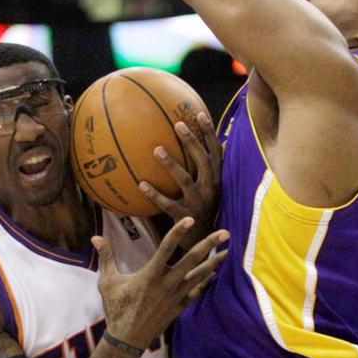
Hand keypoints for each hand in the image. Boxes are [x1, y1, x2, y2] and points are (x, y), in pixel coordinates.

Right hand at [91, 217, 227, 349]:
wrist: (127, 339)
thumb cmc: (117, 308)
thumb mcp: (107, 282)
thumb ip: (106, 257)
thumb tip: (95, 236)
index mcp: (151, 274)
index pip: (167, 247)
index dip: (179, 231)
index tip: (191, 219)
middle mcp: (167, 282)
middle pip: (192, 259)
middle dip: (209, 245)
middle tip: (225, 232)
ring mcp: (176, 295)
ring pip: (200, 275)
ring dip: (215, 263)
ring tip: (228, 252)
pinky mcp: (179, 306)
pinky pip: (196, 292)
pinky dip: (205, 283)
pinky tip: (214, 275)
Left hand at [139, 112, 221, 248]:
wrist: (204, 243)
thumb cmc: (203, 210)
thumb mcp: (211, 189)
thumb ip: (208, 170)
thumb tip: (210, 145)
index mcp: (217, 179)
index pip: (216, 152)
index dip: (209, 133)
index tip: (199, 114)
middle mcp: (210, 189)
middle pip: (203, 161)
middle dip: (192, 141)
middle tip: (177, 124)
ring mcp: (198, 203)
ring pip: (185, 180)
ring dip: (171, 164)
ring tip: (157, 150)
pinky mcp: (185, 216)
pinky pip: (167, 203)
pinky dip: (154, 194)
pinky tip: (141, 184)